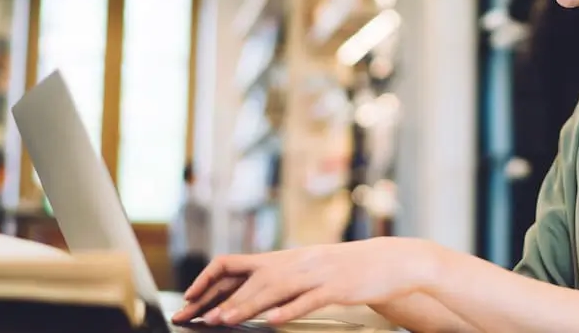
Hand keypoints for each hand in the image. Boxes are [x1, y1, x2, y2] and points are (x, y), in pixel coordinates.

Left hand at [171, 237, 439, 326]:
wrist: (388, 261)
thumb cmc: (345, 269)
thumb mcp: (307, 269)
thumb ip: (278, 278)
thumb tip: (247, 293)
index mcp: (285, 258)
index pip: (237, 263)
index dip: (211, 278)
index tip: (189, 297)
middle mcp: (296, 262)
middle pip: (251, 278)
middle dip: (221, 299)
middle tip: (197, 317)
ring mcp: (317, 273)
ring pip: (275, 288)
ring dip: (247, 305)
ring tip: (225, 319)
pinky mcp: (336, 287)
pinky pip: (309, 299)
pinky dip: (290, 309)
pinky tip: (274, 320)